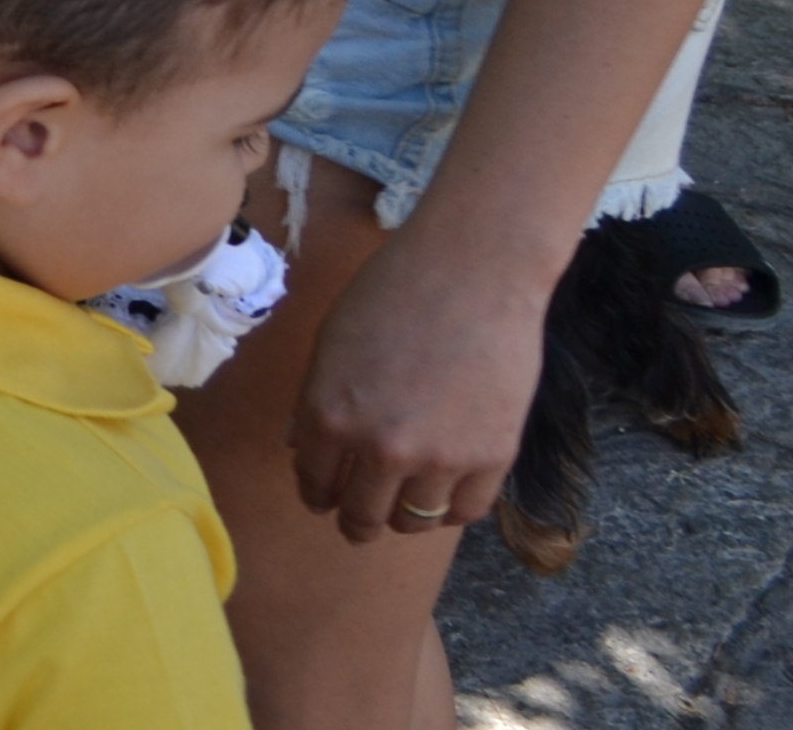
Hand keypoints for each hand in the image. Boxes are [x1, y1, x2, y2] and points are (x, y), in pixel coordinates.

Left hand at [288, 228, 545, 541]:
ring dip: (403, 517)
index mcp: (330, 416)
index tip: (324, 500)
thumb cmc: (393, 291)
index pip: (314, 483)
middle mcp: (381, 447)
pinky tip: (444, 491)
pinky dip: (451, 507)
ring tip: (403, 504)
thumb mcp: (331, 342)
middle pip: (362, 516)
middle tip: (360, 521)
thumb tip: (301, 449)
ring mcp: (440, 458)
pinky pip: (465, 511)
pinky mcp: (491, 457)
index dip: (317, 496)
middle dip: (356, 521)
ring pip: (413, 521)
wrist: (472, 272)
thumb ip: (315, 402)